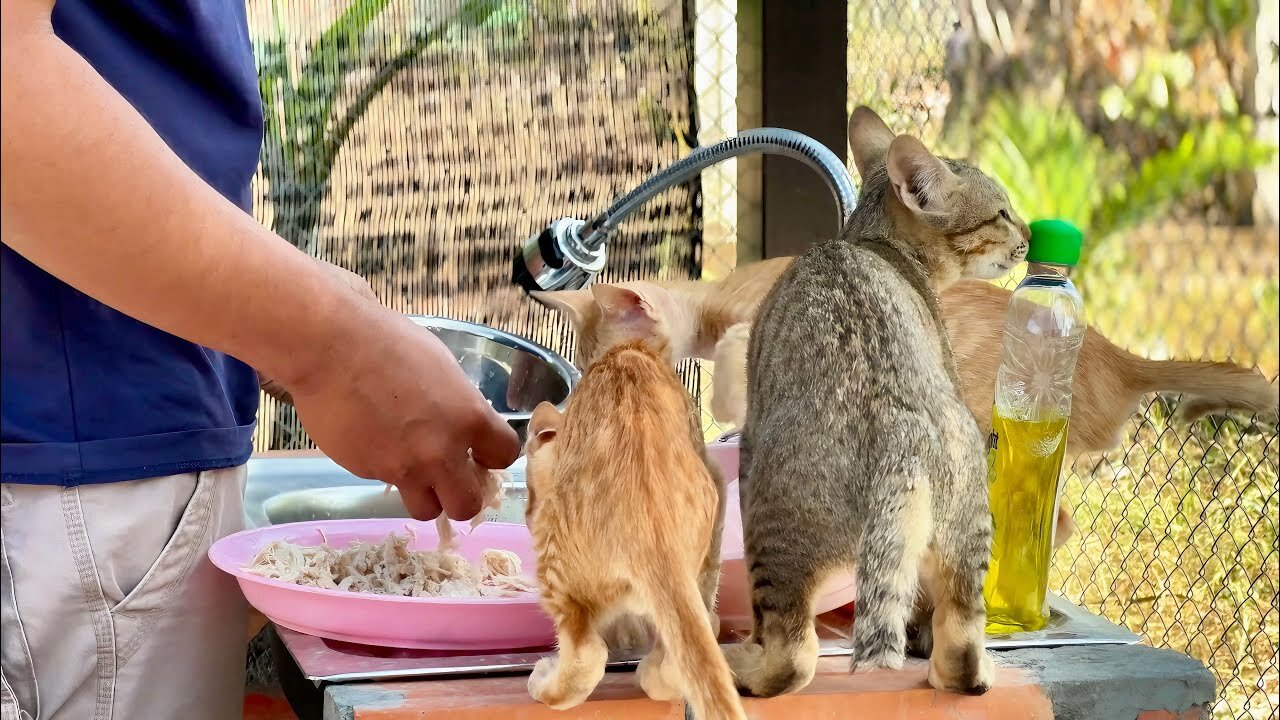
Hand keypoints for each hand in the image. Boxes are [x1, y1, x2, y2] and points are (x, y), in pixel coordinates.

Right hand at [268, 260, 520, 520]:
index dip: (494, 457)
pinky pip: (387, 484)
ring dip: (424, 495)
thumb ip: (458, 405)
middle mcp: (441, 452)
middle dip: (461, 495)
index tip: (482, 453)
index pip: (505, 457)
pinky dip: (386, 471)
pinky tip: (374, 441)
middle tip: (449, 477)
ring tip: (412, 468)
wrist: (330, 346)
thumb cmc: (388, 341)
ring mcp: (402, 468)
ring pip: (425, 510)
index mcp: (469, 418)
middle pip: (467, 505)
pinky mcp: (367, 472)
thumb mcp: (442, 367)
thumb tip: (462, 424)